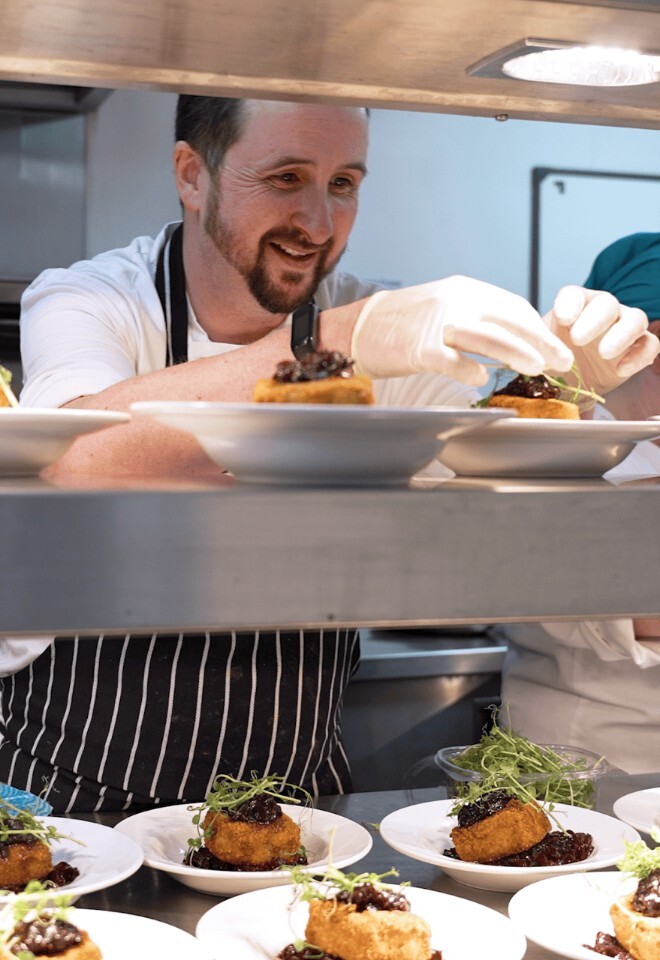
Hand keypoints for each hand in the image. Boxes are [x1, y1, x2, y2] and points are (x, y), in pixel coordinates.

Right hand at [350, 276, 573, 385]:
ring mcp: (435, 323)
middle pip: (506, 321)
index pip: (512, 307)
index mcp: (465, 290)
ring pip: (485, 336)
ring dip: (514, 353)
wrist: (358, 327)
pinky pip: (448, 359)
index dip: (538, 329)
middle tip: (561, 361)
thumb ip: (478, 319)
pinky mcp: (417, 347)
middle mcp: (454, 300)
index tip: (557, 348)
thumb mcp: (447, 309)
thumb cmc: (405, 326)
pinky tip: (480, 379)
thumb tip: (517, 340)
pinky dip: (466, 368)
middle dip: (539, 341)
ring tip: (537, 368)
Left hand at [545, 286, 659, 396]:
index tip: (562, 319)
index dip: (570, 303)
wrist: (571, 384)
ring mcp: (623, 327)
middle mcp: (601, 312)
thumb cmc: (555, 361)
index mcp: (573, 308)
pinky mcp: (638, 348)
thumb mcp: (540, 354)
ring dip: (621, 334)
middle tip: (577, 339)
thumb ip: (536, 349)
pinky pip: (649, 345)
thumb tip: (527, 356)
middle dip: (594, 319)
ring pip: (635, 318)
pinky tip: (621, 370)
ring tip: (604, 353)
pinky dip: (639, 356)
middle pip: (606, 303)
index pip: (574, 295)